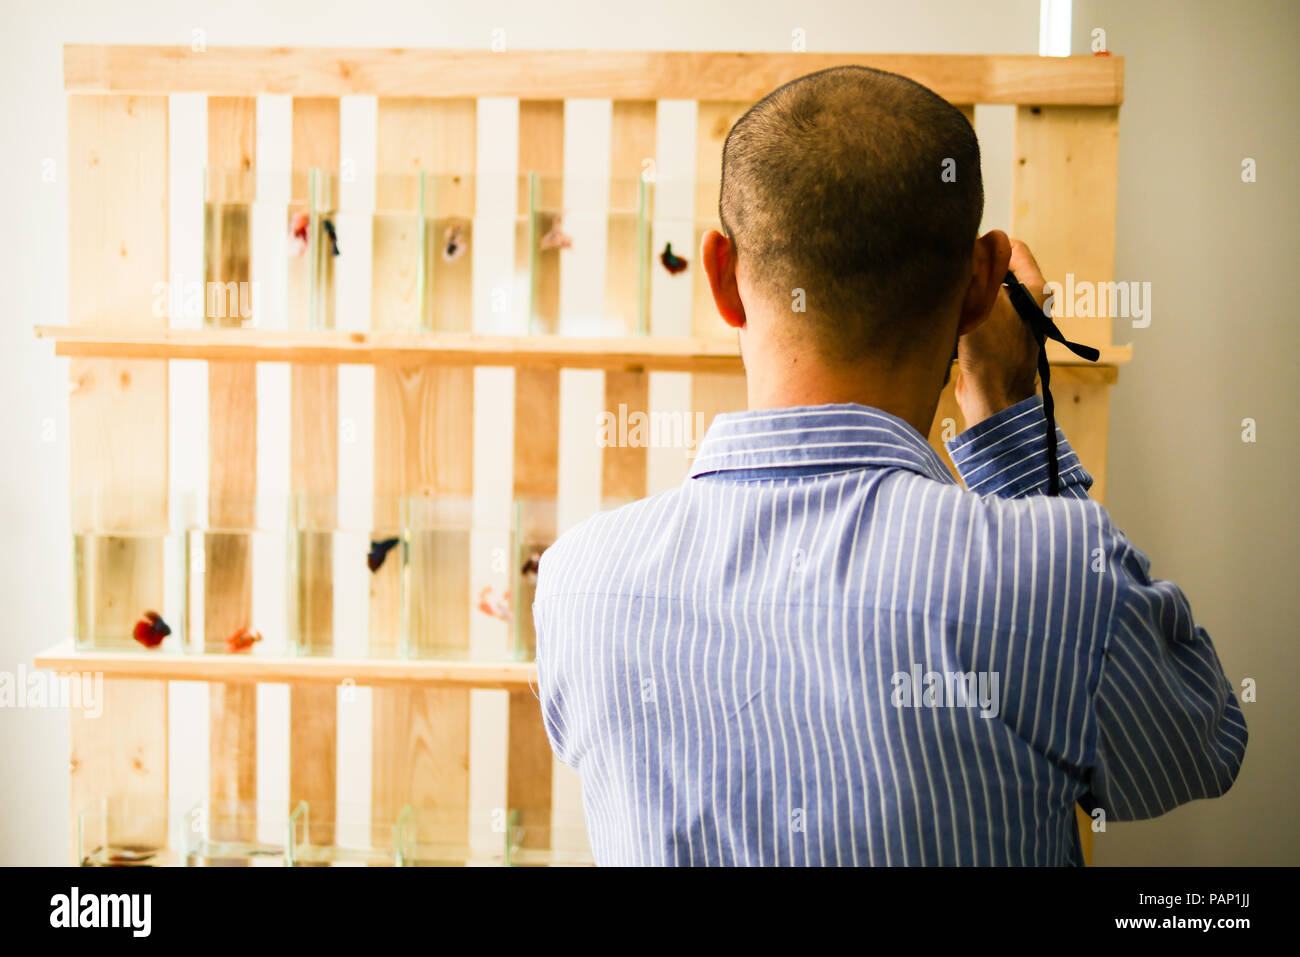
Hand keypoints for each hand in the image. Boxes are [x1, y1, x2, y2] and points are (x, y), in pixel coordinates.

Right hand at [954, 239, 1044, 426]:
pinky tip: (947, 320)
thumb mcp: (984, 302)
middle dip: (971, 270)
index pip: (1012, 249)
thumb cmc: (994, 352)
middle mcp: (1025, 303)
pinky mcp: (992, 340)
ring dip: (963, 294)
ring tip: (948, 299)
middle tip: (950, 273)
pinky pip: (974, 315)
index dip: (987, 244)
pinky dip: (961, 314)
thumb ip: (976, 270)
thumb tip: (965, 244)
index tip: (964, 251)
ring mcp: (1008, 323)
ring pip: (981, 293)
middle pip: (994, 270)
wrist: (993, 401)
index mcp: (1034, 290)